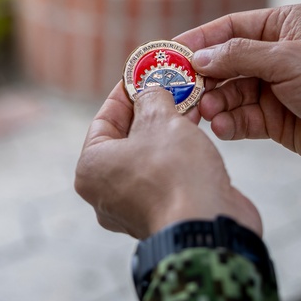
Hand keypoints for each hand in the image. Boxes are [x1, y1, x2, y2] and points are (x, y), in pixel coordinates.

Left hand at [75, 82, 261, 239]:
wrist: (209, 225)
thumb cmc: (175, 173)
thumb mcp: (161, 120)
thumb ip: (152, 98)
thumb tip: (151, 89)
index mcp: (91, 169)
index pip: (103, 120)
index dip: (125, 93)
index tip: (142, 75)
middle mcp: (105, 193)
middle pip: (125, 140)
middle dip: (149, 111)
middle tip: (169, 87)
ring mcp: (133, 209)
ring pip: (147, 158)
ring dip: (167, 132)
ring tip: (188, 105)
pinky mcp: (162, 216)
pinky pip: (164, 177)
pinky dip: (177, 155)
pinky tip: (196, 132)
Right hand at [176, 4, 300, 181]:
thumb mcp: (289, 61)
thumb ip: (238, 57)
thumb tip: (197, 59)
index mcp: (285, 25)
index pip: (229, 28)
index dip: (197, 41)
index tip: (167, 55)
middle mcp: (278, 54)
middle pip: (224, 63)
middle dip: (202, 79)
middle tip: (178, 93)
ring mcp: (277, 88)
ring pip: (230, 93)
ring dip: (214, 103)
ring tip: (203, 115)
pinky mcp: (279, 120)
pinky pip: (243, 118)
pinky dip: (230, 123)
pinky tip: (222, 129)